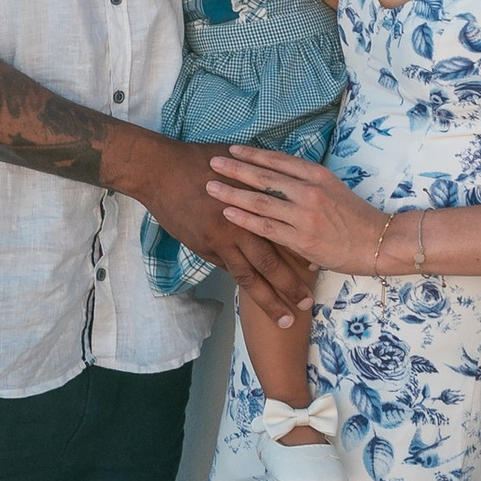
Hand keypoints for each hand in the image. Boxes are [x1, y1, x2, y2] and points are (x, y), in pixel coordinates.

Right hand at [114, 127, 312, 324]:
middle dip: (290, 287)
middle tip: (307, 305)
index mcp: (253, 202)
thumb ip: (259, 177)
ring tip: (285, 321)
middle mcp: (239, 226)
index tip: (318, 267)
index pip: (284, 233)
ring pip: (249, 278)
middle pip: (270, 263)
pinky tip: (254, 294)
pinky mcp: (203, 248)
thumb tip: (278, 182)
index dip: (302, 253)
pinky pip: (227, 269)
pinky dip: (243, 281)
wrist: (161, 171)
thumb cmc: (200, 159)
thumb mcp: (238, 162)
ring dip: (269, 301)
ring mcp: (219, 241)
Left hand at [209, 144, 391, 272]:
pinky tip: (228, 213)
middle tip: (212, 162)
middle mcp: (309, 191)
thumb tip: (280, 175)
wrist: (378, 243)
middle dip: (235, 168)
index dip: (253, 154)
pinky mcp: (301, 239)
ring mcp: (304, 215)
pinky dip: (244, 218)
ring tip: (211, 186)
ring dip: (232, 192)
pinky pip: (266, 227)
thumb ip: (307, 182)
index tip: (232, 149)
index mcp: (317, 175)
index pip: (278, 160)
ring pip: (260, 200)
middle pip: (264, 176)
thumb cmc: (356, 217)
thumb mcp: (334, 189)